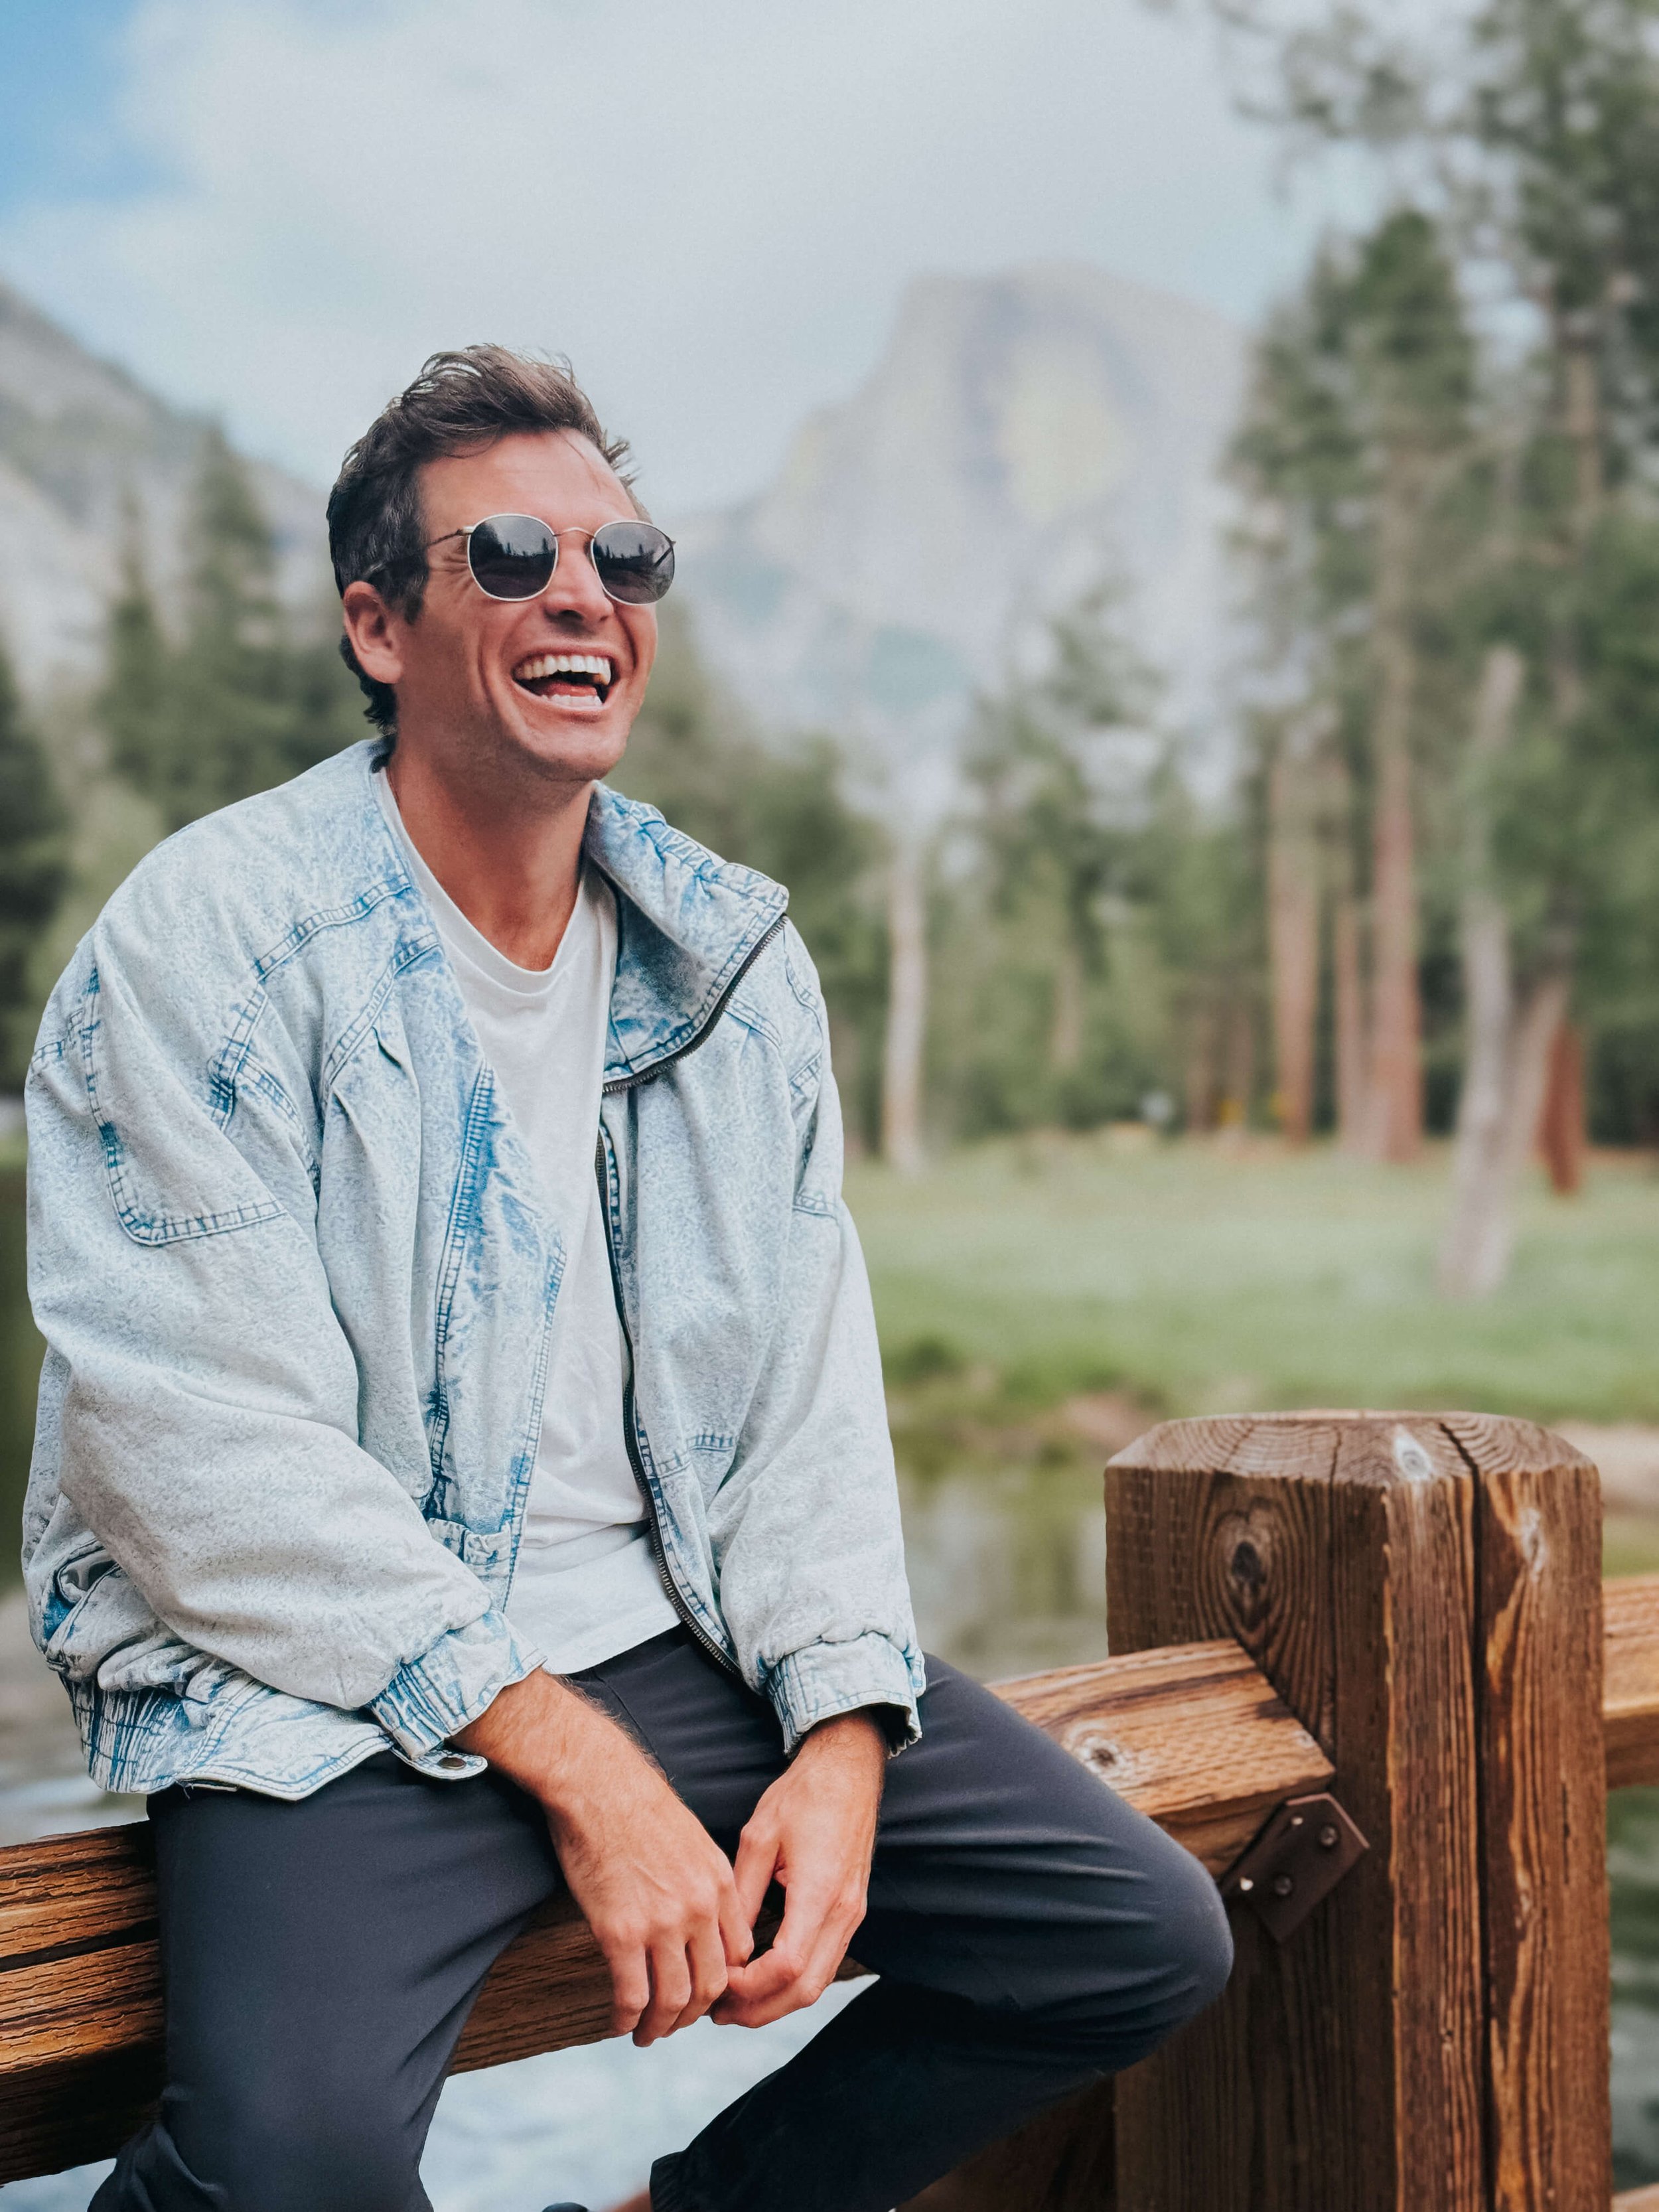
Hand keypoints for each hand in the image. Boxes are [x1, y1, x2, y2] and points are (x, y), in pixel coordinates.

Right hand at [452, 1671, 751, 2045]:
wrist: (598, 1784)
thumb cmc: (636, 1805)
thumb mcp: (692, 1840)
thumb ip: (701, 1881)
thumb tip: (697, 1916)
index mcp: (720, 1883)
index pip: (737, 1953)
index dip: (722, 1982)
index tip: (703, 1993)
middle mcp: (699, 1907)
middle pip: (711, 1985)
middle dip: (694, 2014)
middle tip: (675, 2024)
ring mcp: (662, 1923)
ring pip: (673, 1999)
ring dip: (661, 2027)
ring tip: (646, 2034)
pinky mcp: (621, 1932)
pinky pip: (632, 1994)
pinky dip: (627, 2019)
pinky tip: (619, 2024)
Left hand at [713, 1709, 887, 2029]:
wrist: (848, 1769)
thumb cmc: (802, 1795)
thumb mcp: (759, 1838)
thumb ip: (742, 1895)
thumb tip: (722, 1945)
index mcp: (819, 1891)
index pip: (787, 1966)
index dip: (749, 1986)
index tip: (716, 1983)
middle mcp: (843, 1911)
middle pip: (806, 1989)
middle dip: (760, 2010)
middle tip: (717, 2012)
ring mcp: (852, 1913)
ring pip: (819, 1982)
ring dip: (777, 2001)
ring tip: (734, 2002)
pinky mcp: (852, 1910)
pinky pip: (826, 1962)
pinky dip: (795, 1982)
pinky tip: (763, 1978)